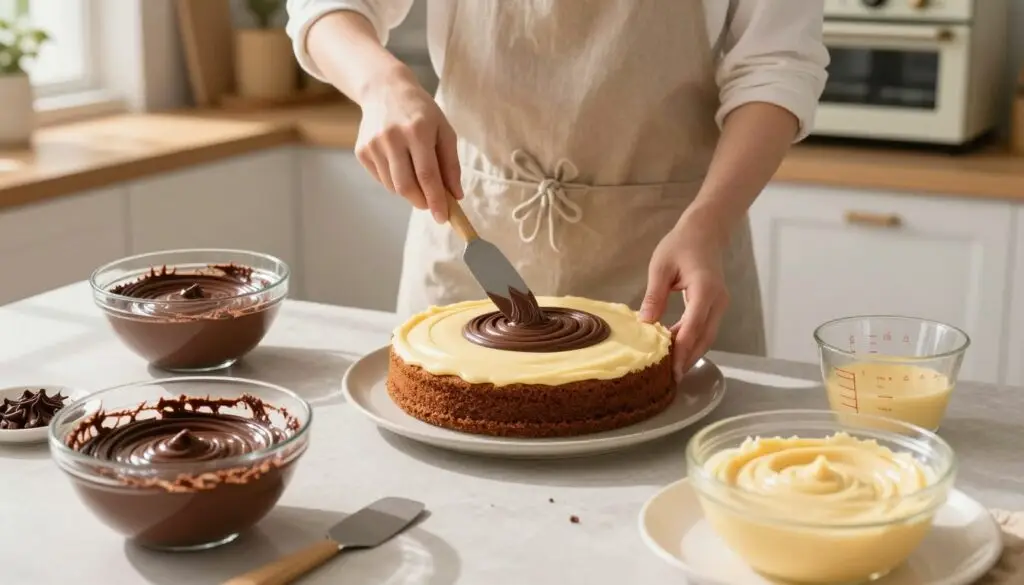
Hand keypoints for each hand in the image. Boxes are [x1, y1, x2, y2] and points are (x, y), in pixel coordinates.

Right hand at [355, 67, 462, 222]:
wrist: (384, 89)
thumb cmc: (421, 112)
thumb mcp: (444, 130)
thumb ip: (451, 164)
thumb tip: (456, 195)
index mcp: (417, 131)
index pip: (427, 175)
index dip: (436, 200)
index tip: (443, 217)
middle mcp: (392, 138)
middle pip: (406, 186)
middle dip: (421, 202)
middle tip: (431, 204)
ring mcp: (373, 145)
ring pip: (393, 186)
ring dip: (409, 190)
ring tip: (415, 172)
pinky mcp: (362, 150)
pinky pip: (381, 179)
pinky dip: (394, 181)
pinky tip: (399, 163)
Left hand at [639, 218, 729, 381]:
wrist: (704, 231)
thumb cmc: (680, 245)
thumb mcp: (660, 267)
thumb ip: (654, 296)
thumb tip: (645, 324)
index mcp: (704, 289)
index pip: (694, 326)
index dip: (683, 350)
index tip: (672, 369)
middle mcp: (718, 300)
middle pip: (704, 337)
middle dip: (688, 358)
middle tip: (670, 378)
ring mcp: (720, 303)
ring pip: (707, 336)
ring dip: (690, 352)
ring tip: (671, 369)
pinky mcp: (716, 305)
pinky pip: (705, 328)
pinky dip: (692, 340)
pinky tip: (675, 348)